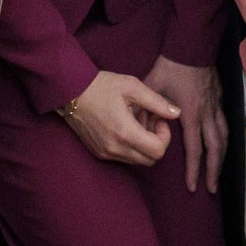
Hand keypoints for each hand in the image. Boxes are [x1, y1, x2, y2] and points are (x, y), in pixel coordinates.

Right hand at [60, 71, 178, 166]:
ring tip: (136, 120)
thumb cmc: (101, 85)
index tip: (158, 119)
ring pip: (138, 160)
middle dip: (156, 141)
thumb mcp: (132, 86)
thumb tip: (176, 113)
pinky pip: (124, 157)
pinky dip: (130, 146)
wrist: (69, 91)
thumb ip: (157, 102)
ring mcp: (106, 153)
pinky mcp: (99, 153)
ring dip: (143, 144)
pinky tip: (124, 125)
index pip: (158, 151)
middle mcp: (115, 148)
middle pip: (150, 160)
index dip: (165, 136)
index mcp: (125, 132)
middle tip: (149, 119)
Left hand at [143, 55, 227, 192]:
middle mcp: (207, 113)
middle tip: (211, 189)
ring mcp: (215, 106)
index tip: (191, 186)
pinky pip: (226, 124)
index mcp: (190, 113)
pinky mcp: (219, 98)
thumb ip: (147, 111)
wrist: (190, 45)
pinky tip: (222, 146)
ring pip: (224, 138)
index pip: (194, 149)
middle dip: (213, 171)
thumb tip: (144, 131)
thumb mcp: (150, 87)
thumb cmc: (169, 66)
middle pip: (215, 149)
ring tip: (218, 173)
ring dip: (222, 158)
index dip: (193, 170)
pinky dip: (225, 139)